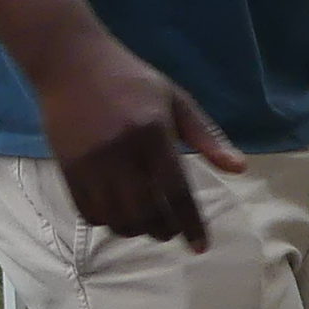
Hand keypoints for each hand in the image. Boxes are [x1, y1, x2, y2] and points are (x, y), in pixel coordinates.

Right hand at [36, 40, 246, 247]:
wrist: (70, 61)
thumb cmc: (131, 80)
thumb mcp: (175, 100)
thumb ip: (207, 137)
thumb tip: (240, 169)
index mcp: (153, 133)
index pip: (177, 191)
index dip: (191, 224)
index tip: (200, 247)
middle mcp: (122, 152)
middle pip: (146, 212)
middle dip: (163, 230)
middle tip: (169, 231)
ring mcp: (92, 162)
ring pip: (117, 218)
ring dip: (135, 230)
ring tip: (145, 223)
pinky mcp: (68, 168)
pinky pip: (89, 212)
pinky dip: (107, 222)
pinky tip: (118, 214)